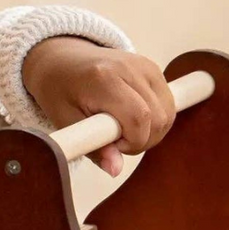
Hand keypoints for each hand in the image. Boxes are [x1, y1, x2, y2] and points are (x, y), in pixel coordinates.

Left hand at [21, 38, 174, 176]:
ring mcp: (146, 66)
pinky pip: (168, 106)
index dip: (132, 142)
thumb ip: (91, 146)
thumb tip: (115, 170)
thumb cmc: (60, 90)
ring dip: (150, 133)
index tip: (111, 144)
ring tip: (122, 130)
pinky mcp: (154, 69)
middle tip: (114, 140)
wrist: (63, 60)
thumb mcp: (65, 121)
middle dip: (142, 141)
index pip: (139, 118)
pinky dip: (155, 121)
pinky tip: (132, 119)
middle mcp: (131, 67)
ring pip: (168, 114)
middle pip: (159, 118)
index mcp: (104, 78)